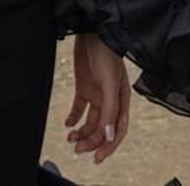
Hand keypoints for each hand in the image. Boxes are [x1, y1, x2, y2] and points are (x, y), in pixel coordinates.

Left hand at [65, 33, 129, 163]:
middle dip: (91, 140)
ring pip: (90, 121)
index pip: (118, 130)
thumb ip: (110, 109)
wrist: (92, 32)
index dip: (109, 145)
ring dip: (81, 132)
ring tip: (70, 138)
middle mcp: (110, 100)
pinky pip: (79, 108)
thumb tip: (108, 135)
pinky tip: (68, 123)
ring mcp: (97, 94)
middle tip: (77, 148)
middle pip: (102, 128)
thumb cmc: (107, 54)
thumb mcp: (110, 82)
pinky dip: (73, 118)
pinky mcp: (84, 87)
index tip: (97, 157)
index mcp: (122, 100)